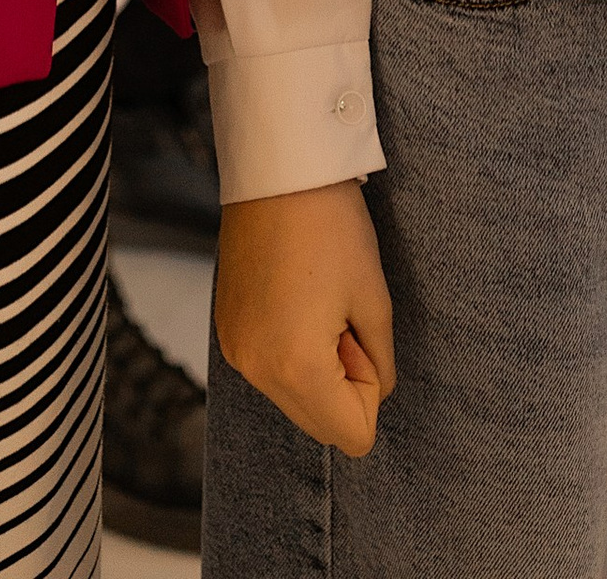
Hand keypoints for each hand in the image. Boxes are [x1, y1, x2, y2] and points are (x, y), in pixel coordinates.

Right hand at [217, 183, 395, 457]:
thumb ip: (380, 365)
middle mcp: (256, 369)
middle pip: (320, 426)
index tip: (357, 331)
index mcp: (296, 368)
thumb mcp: (375, 300)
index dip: (369, 388)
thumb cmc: (331, 226)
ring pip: (295, 399)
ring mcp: (235, 350)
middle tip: (340, 316)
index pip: (354, 436)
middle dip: (342, 384)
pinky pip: (270, 370)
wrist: (277, 169)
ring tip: (315, 302)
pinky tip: (293, 297)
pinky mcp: (226, 330)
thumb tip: (371, 391)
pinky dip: (289, 350)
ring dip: (316, 367)